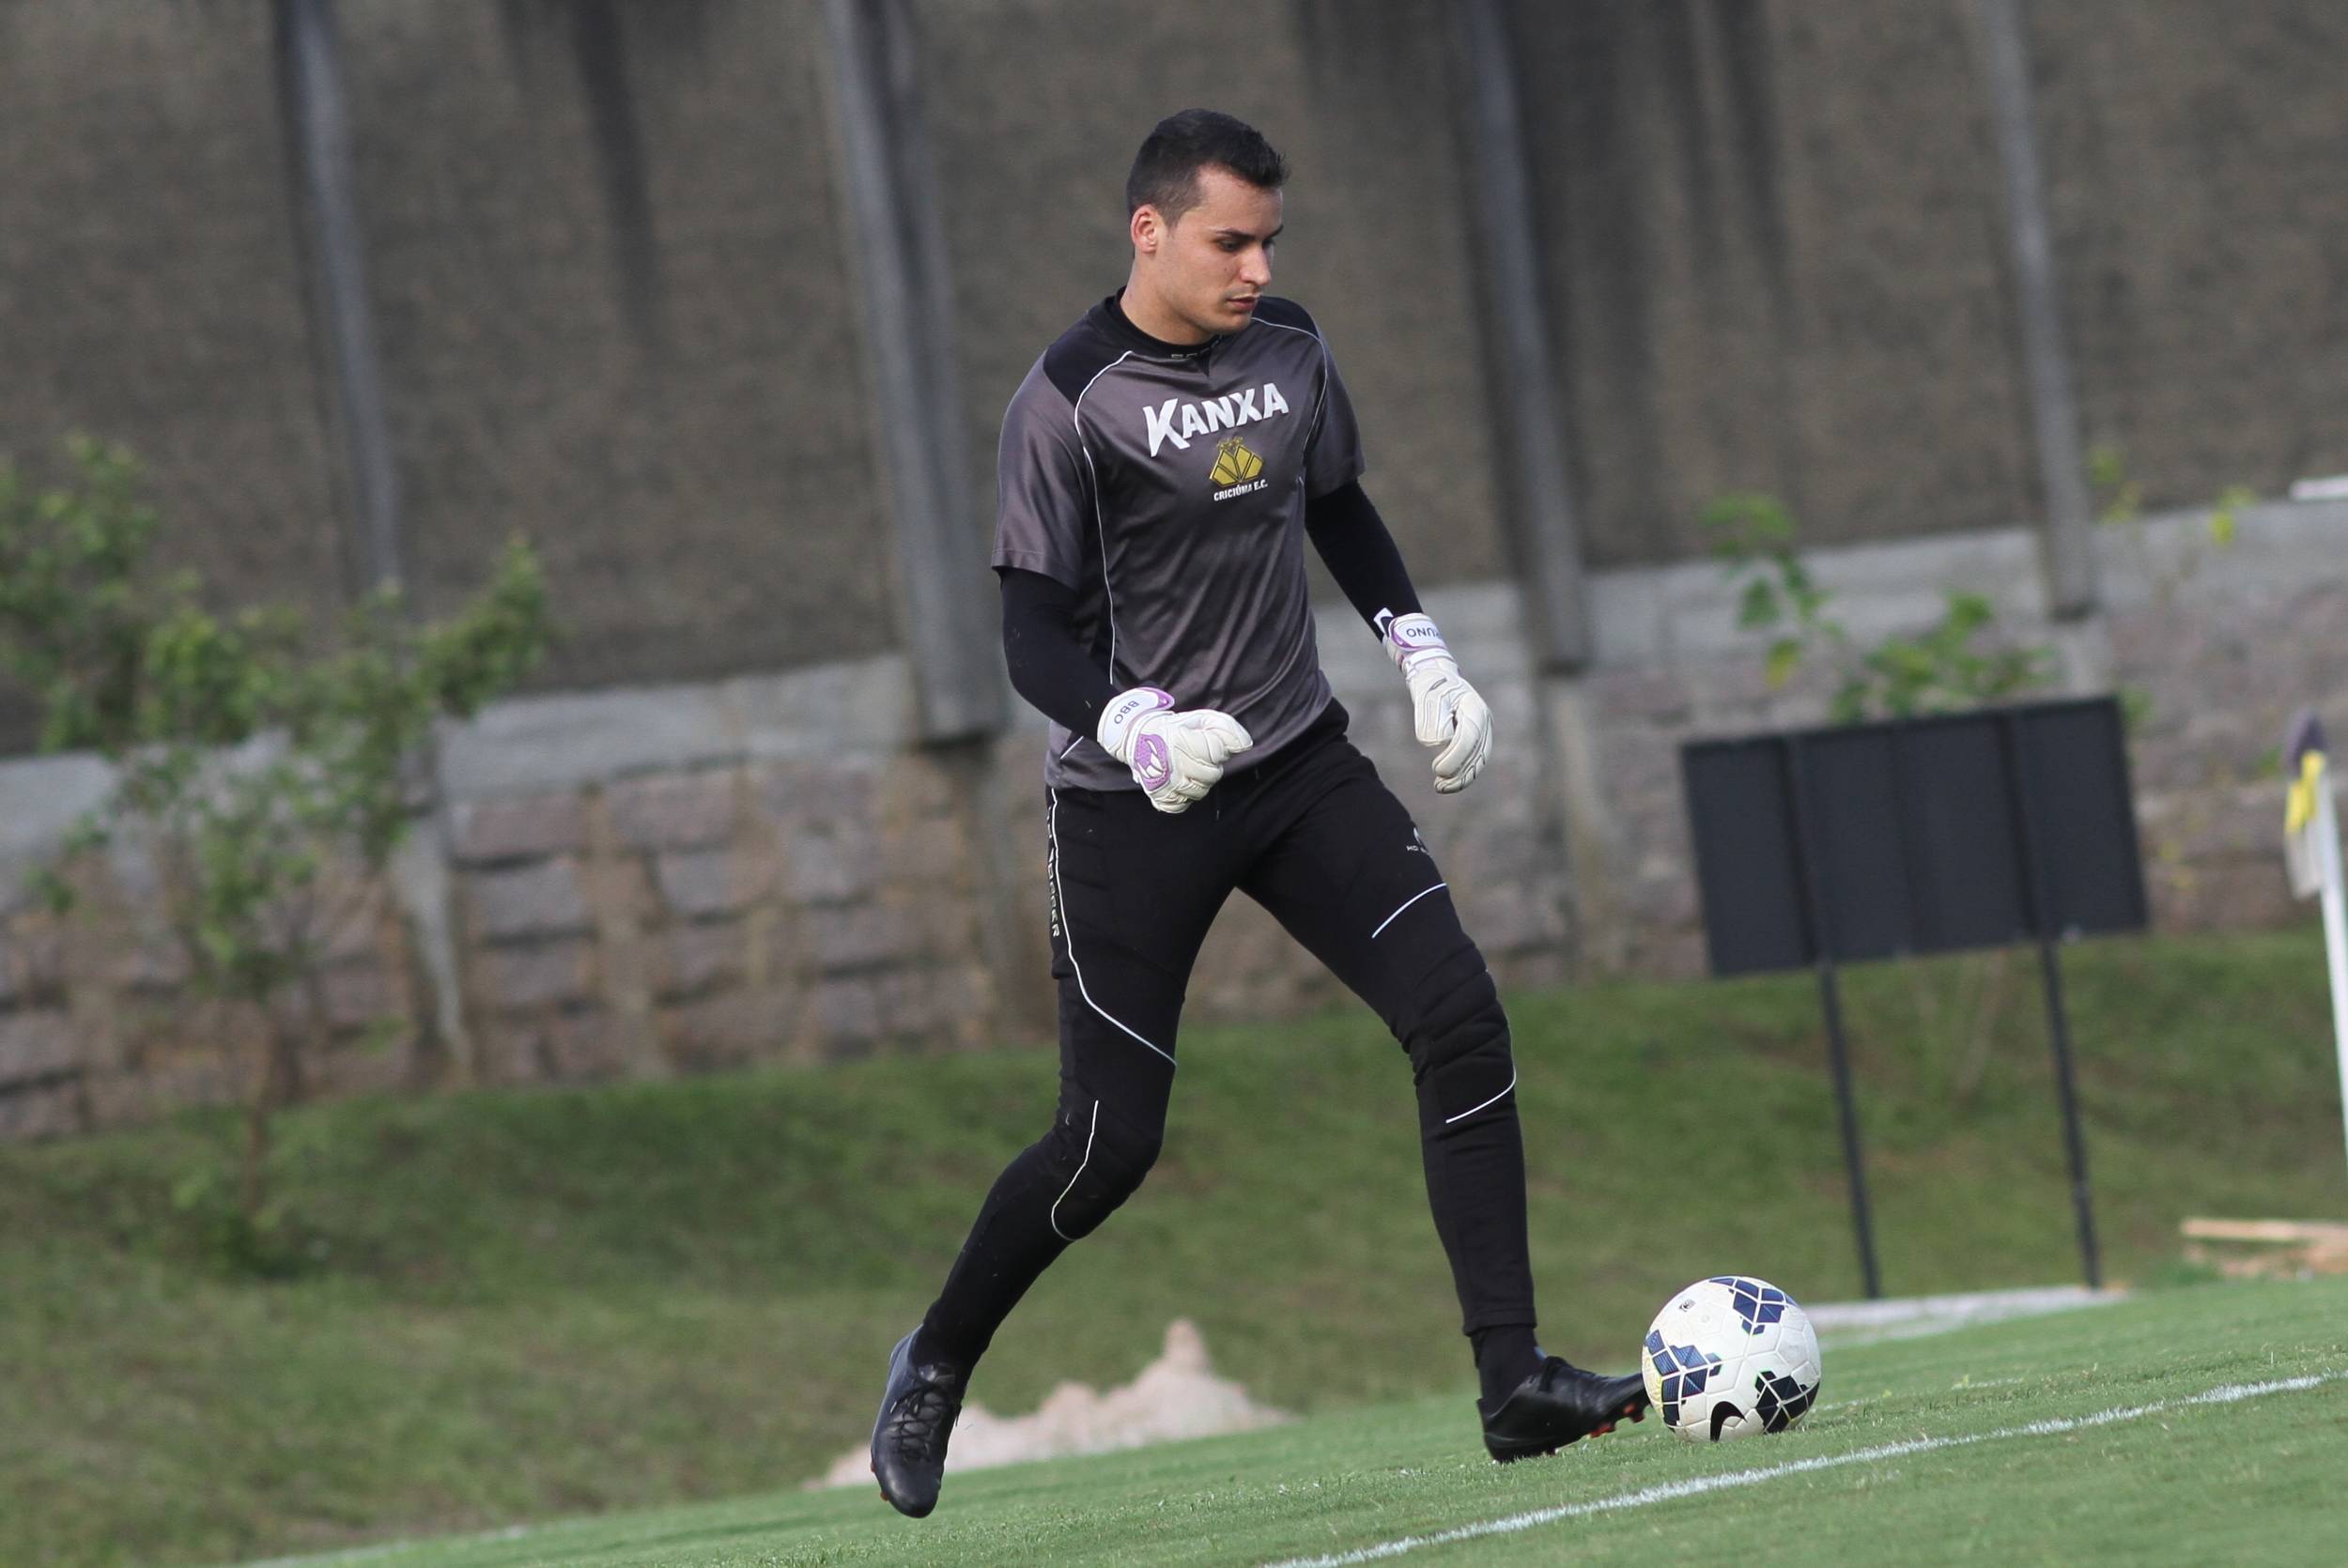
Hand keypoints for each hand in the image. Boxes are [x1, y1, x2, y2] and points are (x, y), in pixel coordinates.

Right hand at [1096, 687, 1253, 813]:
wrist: (1138, 738)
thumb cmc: (1176, 728)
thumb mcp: (1202, 719)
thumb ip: (1227, 728)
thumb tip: (1246, 746)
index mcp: (1179, 740)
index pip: (1217, 752)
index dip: (1217, 748)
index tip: (1205, 743)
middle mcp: (1170, 764)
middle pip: (1212, 775)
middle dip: (1210, 765)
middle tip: (1196, 756)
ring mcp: (1163, 784)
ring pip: (1200, 792)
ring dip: (1199, 781)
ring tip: (1188, 768)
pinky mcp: (1158, 797)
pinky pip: (1182, 805)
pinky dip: (1184, 796)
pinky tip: (1180, 781)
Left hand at [1383, 614, 1490, 793]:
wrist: (1436, 675)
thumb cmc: (1430, 685)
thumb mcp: (1426, 697)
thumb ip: (1432, 719)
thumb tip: (1438, 743)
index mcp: (1474, 707)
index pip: (1469, 738)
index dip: (1455, 757)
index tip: (1436, 769)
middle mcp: (1484, 720)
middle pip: (1478, 754)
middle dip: (1459, 773)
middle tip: (1438, 784)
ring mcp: (1484, 730)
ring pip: (1479, 761)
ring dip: (1462, 778)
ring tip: (1440, 788)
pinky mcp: (1477, 738)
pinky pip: (1475, 761)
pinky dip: (1463, 775)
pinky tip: (1446, 784)